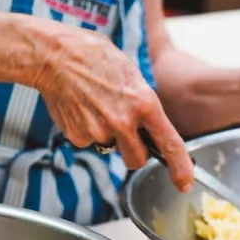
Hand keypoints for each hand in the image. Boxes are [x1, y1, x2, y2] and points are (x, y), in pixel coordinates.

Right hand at [35, 26, 193, 190]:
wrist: (56, 55)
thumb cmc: (95, 57)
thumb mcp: (131, 75)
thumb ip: (142, 103)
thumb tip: (146, 125)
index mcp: (145, 103)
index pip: (170, 144)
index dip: (180, 168)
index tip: (184, 183)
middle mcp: (124, 121)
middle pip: (136, 160)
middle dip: (133, 153)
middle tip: (125, 133)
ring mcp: (100, 131)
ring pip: (111, 148)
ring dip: (108, 137)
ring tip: (96, 107)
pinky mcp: (78, 136)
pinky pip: (89, 142)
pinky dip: (87, 130)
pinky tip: (81, 108)